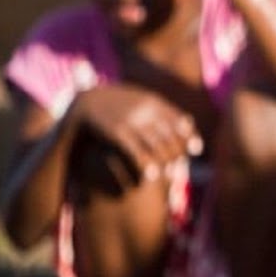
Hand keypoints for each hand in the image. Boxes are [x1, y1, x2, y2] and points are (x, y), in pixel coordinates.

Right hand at [71, 83, 201, 185]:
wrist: (79, 105)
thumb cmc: (111, 109)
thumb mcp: (136, 103)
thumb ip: (159, 110)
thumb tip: (191, 121)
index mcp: (149, 99)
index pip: (177, 118)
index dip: (188, 135)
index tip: (197, 150)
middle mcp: (142, 107)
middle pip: (169, 134)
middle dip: (176, 152)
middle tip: (179, 168)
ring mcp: (129, 119)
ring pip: (155, 145)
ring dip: (164, 161)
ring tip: (168, 175)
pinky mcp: (115, 131)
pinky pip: (136, 151)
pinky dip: (145, 165)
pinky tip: (151, 177)